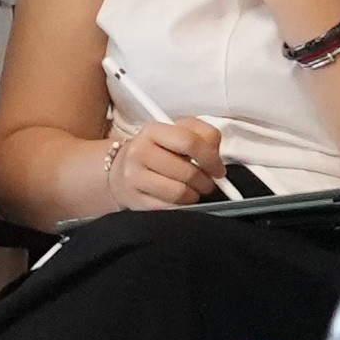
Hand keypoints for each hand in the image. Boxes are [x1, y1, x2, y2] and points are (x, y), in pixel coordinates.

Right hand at [102, 116, 231, 211]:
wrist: (120, 171)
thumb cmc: (156, 151)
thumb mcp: (177, 133)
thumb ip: (202, 135)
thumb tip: (217, 155)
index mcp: (152, 131)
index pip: (190, 141)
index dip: (211, 158)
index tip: (219, 169)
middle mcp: (139, 152)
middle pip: (188, 171)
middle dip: (205, 181)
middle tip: (207, 182)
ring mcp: (134, 178)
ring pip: (180, 193)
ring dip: (194, 195)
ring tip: (193, 191)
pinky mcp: (135, 201)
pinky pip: (169, 208)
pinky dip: (181, 206)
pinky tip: (180, 200)